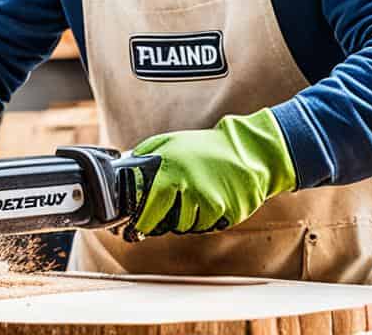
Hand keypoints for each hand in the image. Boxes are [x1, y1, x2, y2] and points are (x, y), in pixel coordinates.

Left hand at [130, 108, 295, 235]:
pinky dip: (206, 220)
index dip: (143, 223)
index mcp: (172, 173)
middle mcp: (191, 189)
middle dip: (165, 223)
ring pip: (189, 227)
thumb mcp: (169, 142)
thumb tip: (124, 169)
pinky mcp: (229, 212)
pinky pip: (209, 227)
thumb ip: (145, 155)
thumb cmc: (204, 147)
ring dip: (187, 220)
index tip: (138, 229)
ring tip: (193, 200)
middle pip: (170, 224)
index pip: (149, 210)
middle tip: (166, 214)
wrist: (247, 150)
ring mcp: (212, 202)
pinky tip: (210, 202)